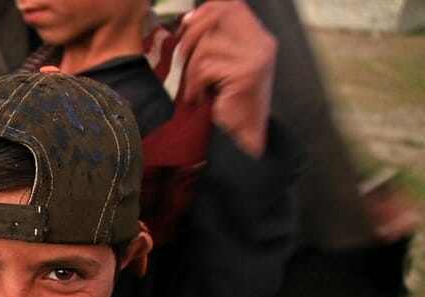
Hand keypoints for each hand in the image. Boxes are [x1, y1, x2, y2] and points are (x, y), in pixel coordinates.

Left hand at [177, 0, 275, 156]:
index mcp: (260, 38)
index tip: (186, 24)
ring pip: (206, 46)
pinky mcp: (244, 73)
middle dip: (192, 34)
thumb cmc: (230, 103)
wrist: (245, 136)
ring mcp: (256, 57)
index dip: (206, 10)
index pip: (233, 6)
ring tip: (194, 88)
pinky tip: (200, 98)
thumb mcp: (224, 65)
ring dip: (191, 70)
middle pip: (219, 16)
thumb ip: (216, 41)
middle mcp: (262, 43)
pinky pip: (205, 68)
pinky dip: (195, 84)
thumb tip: (188, 20)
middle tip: (182, 57)